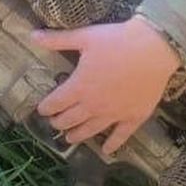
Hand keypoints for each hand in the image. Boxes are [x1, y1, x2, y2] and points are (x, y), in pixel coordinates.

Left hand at [32, 17, 182, 155]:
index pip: (56, 102)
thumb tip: (32, 35)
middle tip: (54, 123)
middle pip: (70, 119)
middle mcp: (94, 105)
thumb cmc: (117, 41)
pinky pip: (121, 135)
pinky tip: (106, 150)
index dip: (47, 107)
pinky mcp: (134, 117)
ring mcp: (114, 114)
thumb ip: (57, 40)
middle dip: (59, 122)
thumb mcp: (84, 37)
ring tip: (70, 139)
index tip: (42, 110)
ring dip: (78, 135)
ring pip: (91, 130)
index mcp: (79, 86)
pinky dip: (112, 144)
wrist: (154, 48)